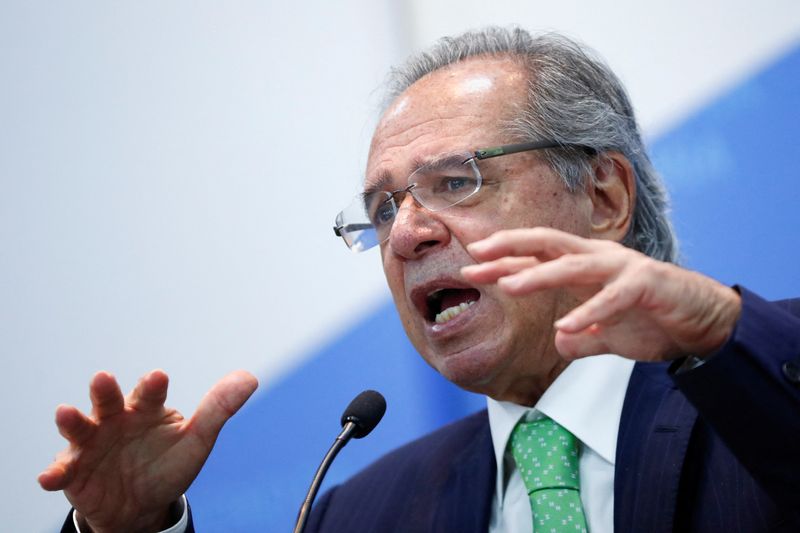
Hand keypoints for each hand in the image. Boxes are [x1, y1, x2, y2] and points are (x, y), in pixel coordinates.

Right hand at [38, 369, 257, 532]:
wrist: (140, 506)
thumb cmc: (168, 464)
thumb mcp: (197, 440)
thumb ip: (219, 409)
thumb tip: (250, 378)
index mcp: (147, 409)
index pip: (151, 392)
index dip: (153, 385)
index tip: (159, 378)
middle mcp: (116, 419)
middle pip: (109, 400)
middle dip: (105, 390)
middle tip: (104, 378)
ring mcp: (92, 444)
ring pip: (80, 428)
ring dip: (72, 420)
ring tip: (65, 413)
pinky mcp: (74, 471)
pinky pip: (62, 469)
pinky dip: (55, 472)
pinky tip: (50, 478)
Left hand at [461, 227, 741, 361]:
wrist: (705, 323)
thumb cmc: (653, 321)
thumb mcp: (608, 334)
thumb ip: (583, 337)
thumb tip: (561, 342)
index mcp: (586, 265)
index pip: (537, 257)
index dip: (504, 260)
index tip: (471, 267)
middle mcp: (600, 259)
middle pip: (548, 243)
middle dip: (510, 246)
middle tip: (476, 254)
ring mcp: (623, 268)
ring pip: (573, 264)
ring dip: (539, 274)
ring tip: (506, 285)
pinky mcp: (647, 284)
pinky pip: (613, 299)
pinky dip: (589, 313)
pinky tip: (565, 329)